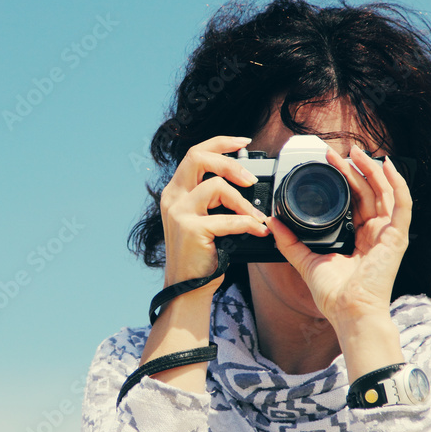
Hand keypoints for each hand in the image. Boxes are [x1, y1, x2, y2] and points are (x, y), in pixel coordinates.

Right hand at [159, 136, 270, 290]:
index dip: (220, 143)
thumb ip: (214, 199)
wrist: (186, 288)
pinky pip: (228, 219)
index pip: (195, 153)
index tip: (243, 143)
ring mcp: (179, 213)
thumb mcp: (202, 219)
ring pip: (216, 186)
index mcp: (175, 192)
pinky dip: (248, 224)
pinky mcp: (191, 229)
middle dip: (229, 162)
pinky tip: (258, 231)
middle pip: (198, 158)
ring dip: (243, 202)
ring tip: (256, 216)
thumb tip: (246, 182)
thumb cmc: (200, 255)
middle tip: (250, 179)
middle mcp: (172, 197)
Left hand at [266, 144, 411, 325]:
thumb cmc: (334, 295)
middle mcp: (376, 233)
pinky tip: (387, 165)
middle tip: (335, 153)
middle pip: (369, 192)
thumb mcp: (306, 260)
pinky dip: (397, 183)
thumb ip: (290, 241)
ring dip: (371, 169)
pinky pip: (402, 204)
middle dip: (353, 169)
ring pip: (385, 192)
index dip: (345, 180)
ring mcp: (389, 234)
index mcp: (360, 238)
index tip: (329, 164)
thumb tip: (273, 222)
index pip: (357, 201)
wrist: (349, 313)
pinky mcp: (396, 237)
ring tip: (355, 152)